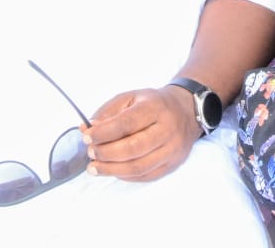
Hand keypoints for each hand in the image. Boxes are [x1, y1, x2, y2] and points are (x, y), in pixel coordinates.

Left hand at [80, 86, 201, 181]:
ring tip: (95, 168)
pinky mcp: (173, 164)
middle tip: (91, 153)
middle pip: (133, 148)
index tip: (87, 137)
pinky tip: (113, 171)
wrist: (187, 110)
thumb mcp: (131, 97)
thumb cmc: (154, 104)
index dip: (103, 133)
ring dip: (112, 170)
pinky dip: (125, 176)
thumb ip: (108, 112)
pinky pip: (146, 176)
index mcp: (155, 108)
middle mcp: (167, 129)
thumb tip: (88, 129)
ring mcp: (172, 149)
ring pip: (138, 167)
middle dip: (106, 153)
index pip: (126, 123)